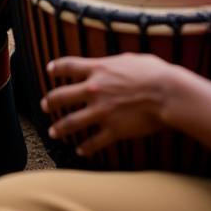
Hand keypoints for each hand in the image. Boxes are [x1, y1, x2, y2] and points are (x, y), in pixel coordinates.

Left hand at [42, 54, 171, 156]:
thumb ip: (116, 64)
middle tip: (44, 105)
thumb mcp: (130, 59)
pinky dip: (85, 148)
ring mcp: (101, 111)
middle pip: (62, 96)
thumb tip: (115, 65)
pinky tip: (80, 151)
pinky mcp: (113, 130)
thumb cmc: (155, 73)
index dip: (57, 67)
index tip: (49, 70)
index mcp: (98, 68)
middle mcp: (94, 89)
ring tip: (53, 132)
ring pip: (71, 122)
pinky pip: (94, 142)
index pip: (69, 66)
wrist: (167, 94)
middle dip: (50, 101)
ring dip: (59, 128)